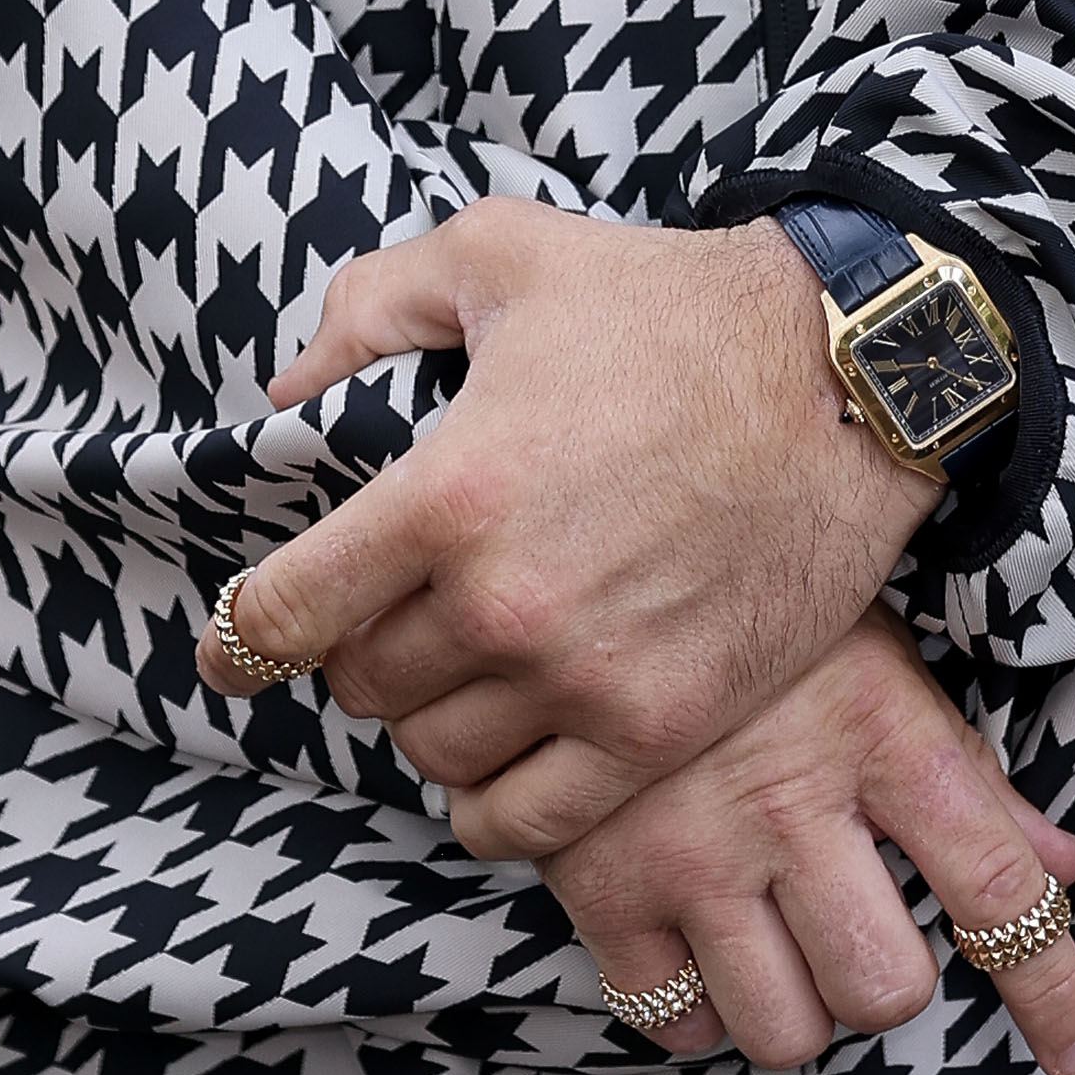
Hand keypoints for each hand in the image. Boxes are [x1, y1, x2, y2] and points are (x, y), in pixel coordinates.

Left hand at [198, 206, 930, 851]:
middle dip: (361, 652)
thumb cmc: (669, 305)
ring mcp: (584, 678)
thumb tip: (292, 388)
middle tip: (391, 618)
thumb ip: (372, 306)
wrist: (844, 374)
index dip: (238, 638)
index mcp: (446, 493)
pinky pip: (530, 822)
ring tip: (456, 676)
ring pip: (438, 755)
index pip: (283, 612)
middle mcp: (502, 603)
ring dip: (430, 720)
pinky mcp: (659, 727)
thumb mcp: (500, 252)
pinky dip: (495, 805)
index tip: (230, 650)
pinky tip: (500, 765)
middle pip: (363, 685)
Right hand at [546, 614, 1074, 1074]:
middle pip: (883, 988)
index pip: (995, 890)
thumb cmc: (760, 613)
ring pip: (783, 1029)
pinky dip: (699, 1004)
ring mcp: (689, 849)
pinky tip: (702, 941)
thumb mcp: (879, 661)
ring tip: (778, 936)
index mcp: (879, 733)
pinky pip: (671, 1019)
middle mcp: (789, 800)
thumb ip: (970, 776)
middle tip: (856, 923)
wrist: (589, 558)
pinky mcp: (599, 883)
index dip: (1050, 989)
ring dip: (797, 1004)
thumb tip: (1062, 869)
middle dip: (885, 977)